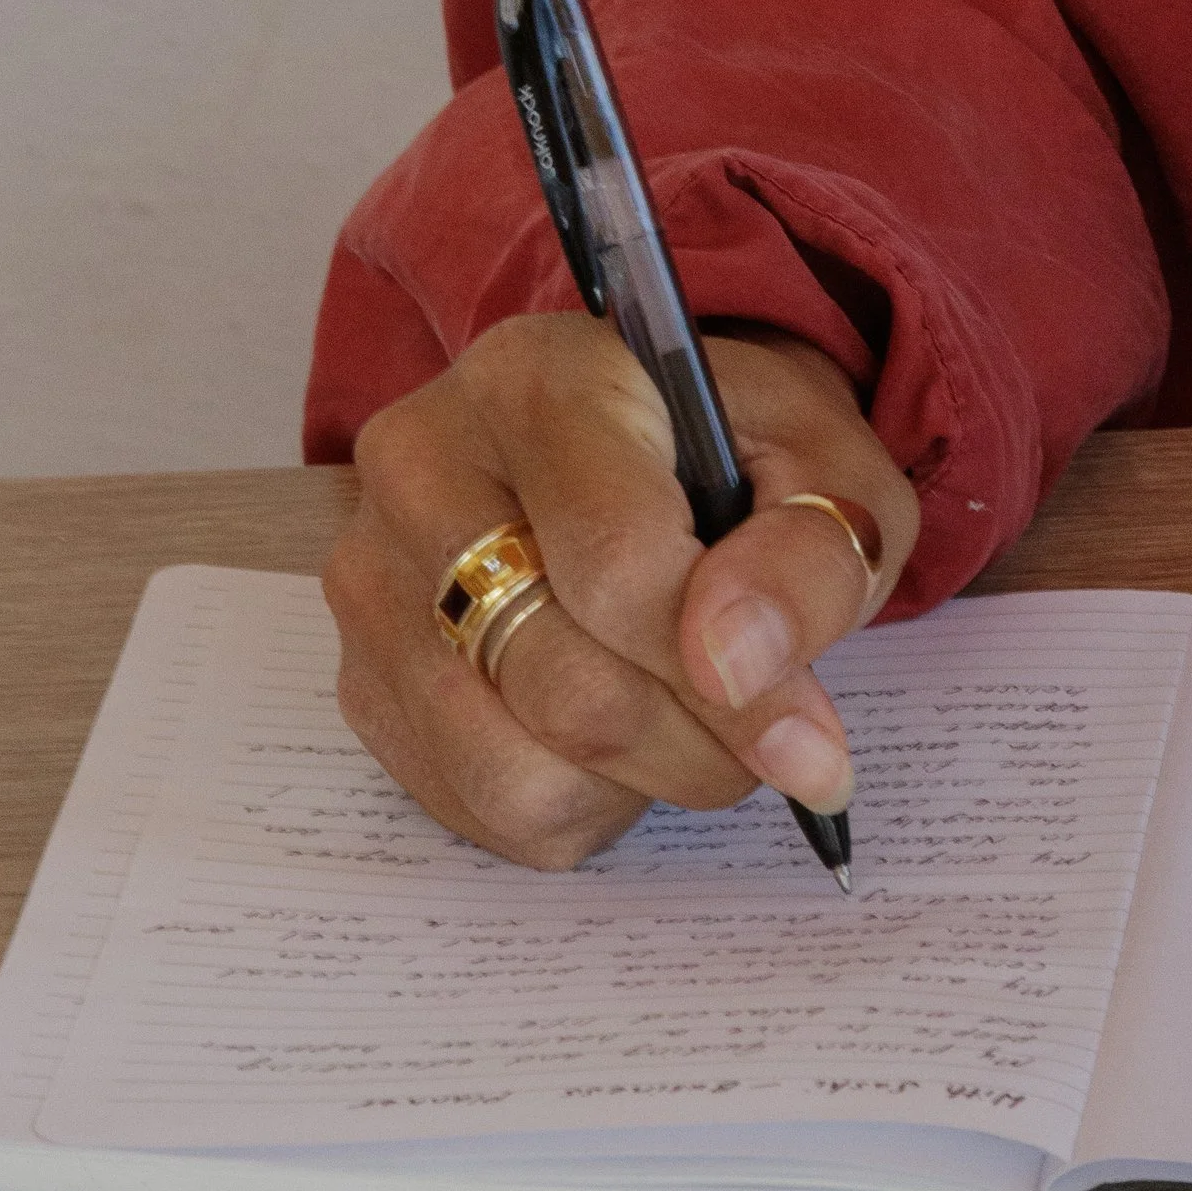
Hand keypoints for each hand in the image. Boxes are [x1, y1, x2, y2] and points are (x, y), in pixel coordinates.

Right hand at [323, 314, 918, 867]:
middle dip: (698, 748)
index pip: (617, 567)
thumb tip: (735, 665)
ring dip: (635, 786)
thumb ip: (808, 556)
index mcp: (537, 384)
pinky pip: (476, 804)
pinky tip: (614, 737)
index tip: (812, 748)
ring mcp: (373, 577)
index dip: (728, 685)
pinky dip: (577, 805)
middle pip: (562, 685)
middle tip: (770, 743)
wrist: (650, 448)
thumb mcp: (829, 470)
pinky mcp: (362, 675)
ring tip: (685, 723)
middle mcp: (422, 467)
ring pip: (512, 767)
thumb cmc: (742, 457)